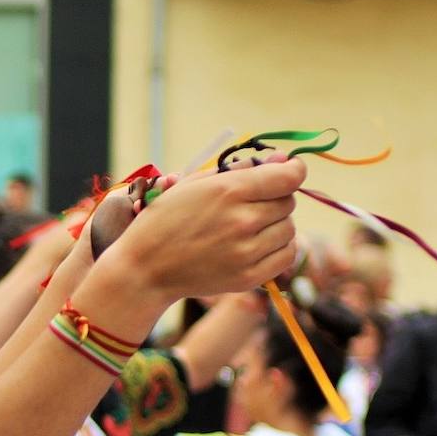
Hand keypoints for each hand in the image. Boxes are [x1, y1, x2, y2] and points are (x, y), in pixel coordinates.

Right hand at [107, 157, 305, 306]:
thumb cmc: (165, 221)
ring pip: (289, 229)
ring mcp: (247, 251)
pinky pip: (286, 255)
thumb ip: (240, 169)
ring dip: (275, 225)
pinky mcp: (248, 276)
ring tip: (247, 229)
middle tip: (248, 206)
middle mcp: (243, 220)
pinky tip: (257, 246)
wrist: (144, 268)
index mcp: (229, 190)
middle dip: (274, 199)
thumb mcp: (194, 184)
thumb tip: (283, 159)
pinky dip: (278, 248)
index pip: (290, 176)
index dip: (292, 170)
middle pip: (288, 202)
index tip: (287, 171)